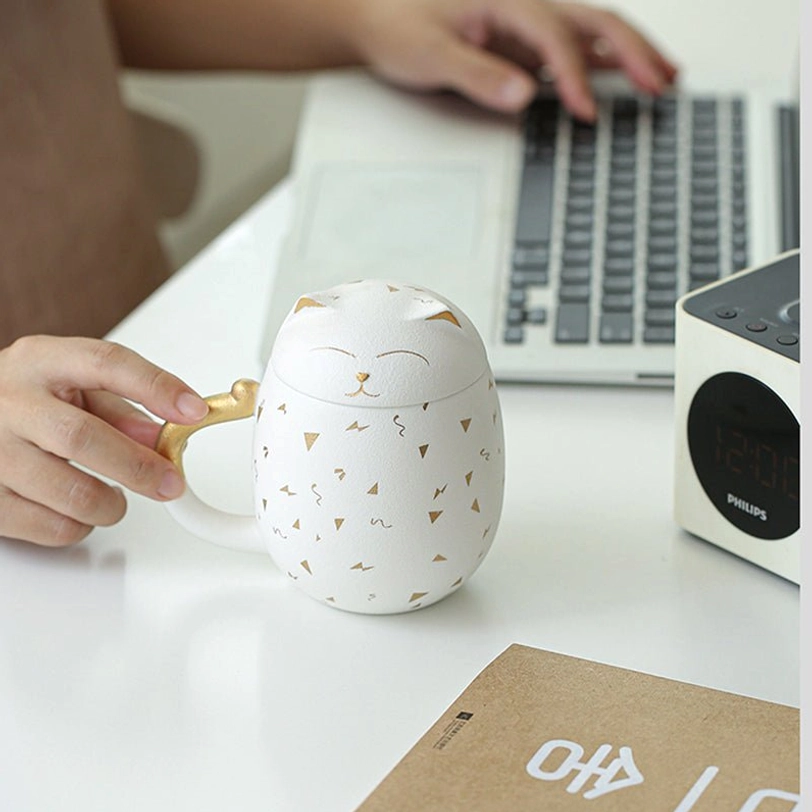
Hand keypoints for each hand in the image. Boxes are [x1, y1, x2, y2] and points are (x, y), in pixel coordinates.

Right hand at [0, 336, 207, 546]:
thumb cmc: (25, 400)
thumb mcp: (72, 388)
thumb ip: (121, 409)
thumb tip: (162, 438)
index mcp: (40, 362)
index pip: (106, 364)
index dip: (156, 387)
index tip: (194, 411)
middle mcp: (8, 401)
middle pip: (83, 437)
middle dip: (139, 466)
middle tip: (170, 483)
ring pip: (69, 491)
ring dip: (110, 503)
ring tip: (116, 498)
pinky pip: (49, 526)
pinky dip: (79, 525)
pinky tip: (77, 510)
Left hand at [351, 0, 678, 117]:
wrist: (375, 13)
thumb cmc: (397, 25)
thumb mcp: (429, 53)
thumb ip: (476, 74)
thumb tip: (522, 95)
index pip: (554, 36)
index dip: (575, 75)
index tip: (586, 113)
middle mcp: (524, 4)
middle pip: (593, 20)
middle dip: (633, 51)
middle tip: (662, 84)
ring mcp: (527, 22)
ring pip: (592, 29)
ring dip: (630, 53)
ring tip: (665, 78)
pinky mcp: (523, 40)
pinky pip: (574, 45)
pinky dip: (603, 61)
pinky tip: (624, 76)